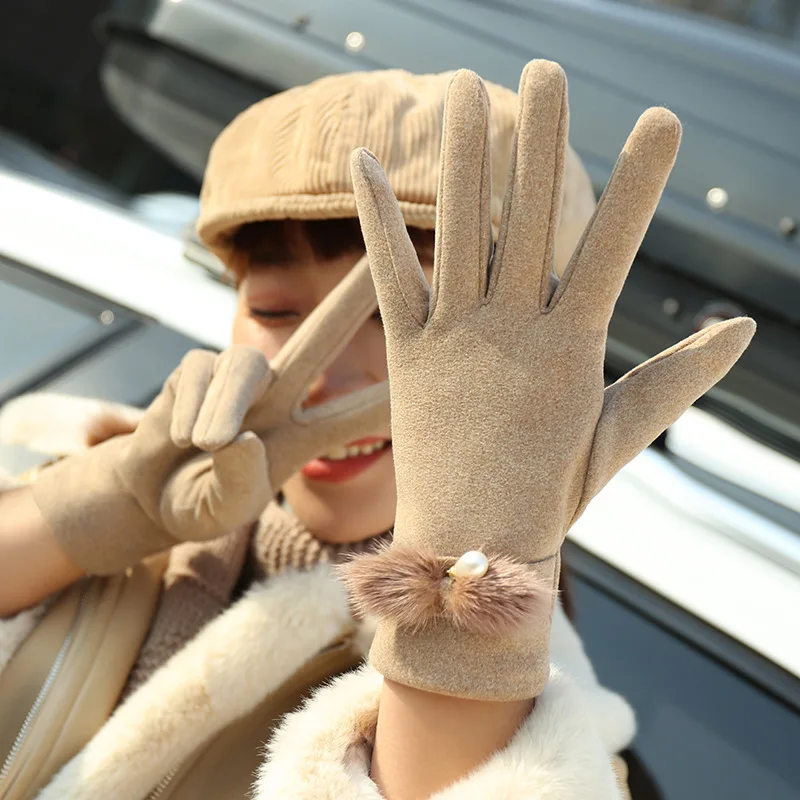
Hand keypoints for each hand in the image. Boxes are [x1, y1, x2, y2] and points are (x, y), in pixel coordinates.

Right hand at [32, 257, 388, 573]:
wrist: (148, 499)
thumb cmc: (200, 505)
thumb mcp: (223, 511)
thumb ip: (236, 484)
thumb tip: (240, 437)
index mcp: (306, 436)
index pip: (361, 414)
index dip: (396, 393)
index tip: (445, 364)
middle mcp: (280, 397)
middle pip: (321, 335)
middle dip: (351, 296)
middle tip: (383, 259)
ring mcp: (239, 379)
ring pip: (246, 365)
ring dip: (228, 404)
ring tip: (206, 445)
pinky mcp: (196, 369)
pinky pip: (198, 373)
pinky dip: (188, 408)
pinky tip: (180, 438)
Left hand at [345, 62, 754, 699]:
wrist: (472, 548)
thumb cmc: (552, 496)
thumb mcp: (618, 436)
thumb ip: (674, 378)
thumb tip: (740, 331)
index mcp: (572, 350)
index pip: (613, 249)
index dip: (639, 184)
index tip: (662, 120)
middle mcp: (513, 332)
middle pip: (528, 218)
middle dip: (539, 139)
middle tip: (544, 68)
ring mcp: (455, 340)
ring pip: (459, 229)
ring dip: (461, 156)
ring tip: (461, 85)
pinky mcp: (406, 355)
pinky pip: (390, 274)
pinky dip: (376, 217)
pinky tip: (363, 159)